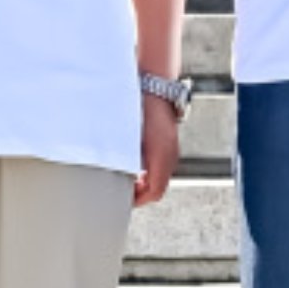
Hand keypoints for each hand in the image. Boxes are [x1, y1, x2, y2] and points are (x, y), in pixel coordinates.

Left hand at [135, 92, 180, 208]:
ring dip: (147, 183)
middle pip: (159, 187)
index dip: (138, 200)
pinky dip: (151, 172)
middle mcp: (170, 156)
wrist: (155, 87)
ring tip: (129, 180)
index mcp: (160, 157)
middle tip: (124, 193)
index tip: (124, 199)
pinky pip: (163, 166)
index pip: (154, 192)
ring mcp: (172, 149)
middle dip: (142, 194)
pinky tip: (137, 166)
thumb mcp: (127, 138)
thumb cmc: (138, 110)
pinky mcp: (170, 143)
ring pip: (162, 177)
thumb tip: (116, 176)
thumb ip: (124, 160)